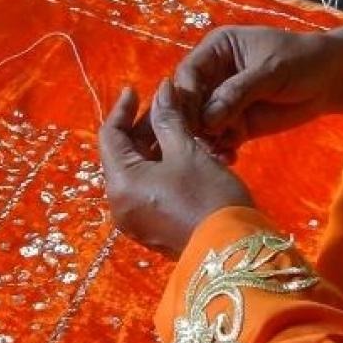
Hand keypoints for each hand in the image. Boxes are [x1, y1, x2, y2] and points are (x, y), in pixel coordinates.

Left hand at [100, 79, 252, 257]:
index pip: (109, 136)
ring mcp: (134, 220)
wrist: (232, 251)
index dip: (123, 109)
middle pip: (121, 155)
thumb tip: (161, 90)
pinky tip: (185, 156)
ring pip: (137, 173)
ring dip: (154, 148)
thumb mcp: (188, 152)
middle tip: (170, 110)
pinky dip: (160, 170)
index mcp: (120, 182)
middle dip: (143, 129)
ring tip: (182, 130)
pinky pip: (147, 191)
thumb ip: (168, 120)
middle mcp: (118, 203)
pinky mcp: (151, 230)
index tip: (138, 90)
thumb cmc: (208, 196)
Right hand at [173, 24, 342, 155]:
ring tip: (217, 153)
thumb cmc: (302, 61)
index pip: (188, 74)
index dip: (186, 97)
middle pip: (188, 102)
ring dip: (204, 141)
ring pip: (200, 124)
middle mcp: (212, 75)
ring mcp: (221, 102)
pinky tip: (229, 158)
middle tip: (198, 142)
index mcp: (216, 50)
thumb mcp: (269, 70)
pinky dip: (220, 150)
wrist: (331, 80)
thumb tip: (206, 119)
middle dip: (191, 123)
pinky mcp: (234, 124)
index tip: (191, 120)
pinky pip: (218, 139)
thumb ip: (237, 92)